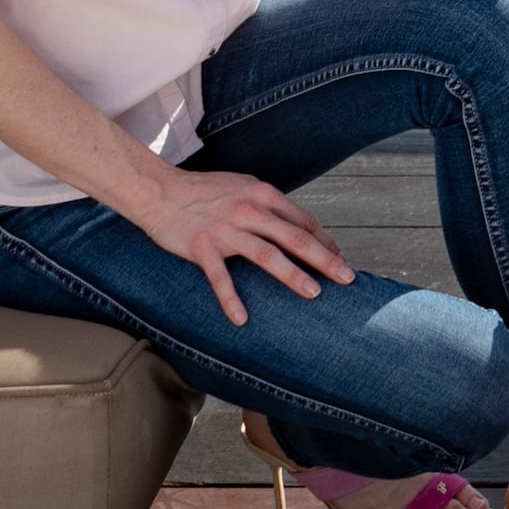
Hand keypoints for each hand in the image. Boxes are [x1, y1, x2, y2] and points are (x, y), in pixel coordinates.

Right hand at [122, 166, 354, 326]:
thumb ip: (269, 206)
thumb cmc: (206, 192)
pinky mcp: (202, 247)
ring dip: (293, 275)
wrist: (161, 192)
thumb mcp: (245, 188)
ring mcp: (226, 229)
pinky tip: (241, 319)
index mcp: (262, 195)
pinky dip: (231, 299)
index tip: (341, 260)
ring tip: (314, 294)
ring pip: (267, 255)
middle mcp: (249, 211)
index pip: (303, 221)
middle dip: (325, 259)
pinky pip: (220, 277)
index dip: (325, 242)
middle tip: (348, 279)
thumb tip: (297, 226)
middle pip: (295, 238)